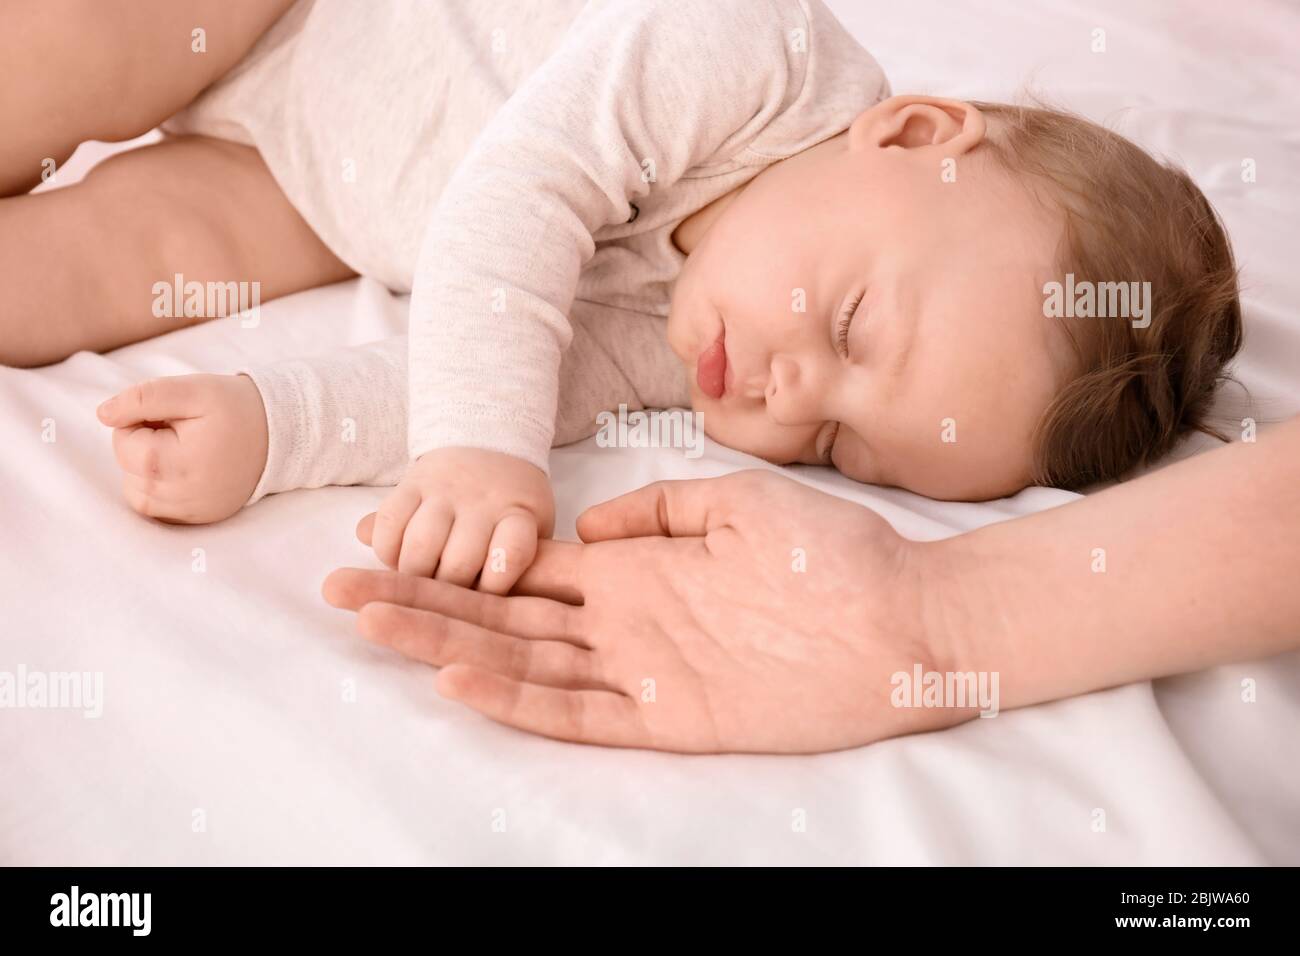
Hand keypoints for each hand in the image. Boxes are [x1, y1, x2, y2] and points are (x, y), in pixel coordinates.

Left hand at [98, 374, 267, 523]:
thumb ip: (142, 397)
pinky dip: (161, 490)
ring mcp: (193, 512)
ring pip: (138, 494)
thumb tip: (103, 415)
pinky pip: (160, 510)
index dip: (139, 421)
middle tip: (180, 430)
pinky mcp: (202, 519)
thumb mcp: (192, 390)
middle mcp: (182, 497)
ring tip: (181, 450)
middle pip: (128, 471)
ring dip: (148, 470)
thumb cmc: (236, 408)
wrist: (282, 433)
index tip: (172, 415)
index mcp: (174, 464)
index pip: (123, 443)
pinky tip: (184, 470)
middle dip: (144, 446)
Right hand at [325, 470, 971, 752]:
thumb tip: (583, 529)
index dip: (459, 562)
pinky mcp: (670, 716)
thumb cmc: (832, 555)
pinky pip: (580, 713)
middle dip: (421, 602)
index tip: (391, 542)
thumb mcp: (737, 503)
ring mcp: (641, 671)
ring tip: (372, 622)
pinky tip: (460, 681)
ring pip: (523, 664)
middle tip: (341, 586)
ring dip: (445, 647)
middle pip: (502, 619)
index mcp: (633, 573)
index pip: (525, 573)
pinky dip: (518, 701)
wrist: (904, 613)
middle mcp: (623, 624)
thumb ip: (658, 510)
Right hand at [372, 448, 554, 593]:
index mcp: (520, 514)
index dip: (495, 587)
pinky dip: (386, 551)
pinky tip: (396, 559)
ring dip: (415, 576)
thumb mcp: (531, 530)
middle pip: (460, 562)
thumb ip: (516, 566)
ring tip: (419, 583)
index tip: (484, 600)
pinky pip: (389, 522)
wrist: (490, 445)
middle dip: (449, 592)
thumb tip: (493, 607)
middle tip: (445, 600)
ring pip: (421, 545)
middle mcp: (481, 502)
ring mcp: (445, 490)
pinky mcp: (411, 482)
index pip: (512, 554)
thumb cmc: (512, 506)